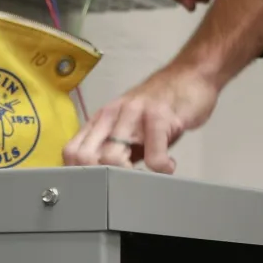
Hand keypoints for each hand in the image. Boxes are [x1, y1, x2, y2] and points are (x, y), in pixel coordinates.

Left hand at [61, 63, 217, 172]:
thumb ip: (114, 149)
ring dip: (128, 177)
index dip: (80, 174)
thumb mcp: (130, 128)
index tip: (97, 187)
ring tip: (145, 177)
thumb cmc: (160, 107)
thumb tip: (103, 180)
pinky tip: (168, 166)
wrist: (190, 75)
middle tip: (122, 184)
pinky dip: (161, 169)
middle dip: (101, 179)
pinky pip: (153, 156)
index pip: (72, 151)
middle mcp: (111, 114)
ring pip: (112, 157)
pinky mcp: (158, 116)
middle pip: (85, 158)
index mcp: (101, 119)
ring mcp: (133, 113)